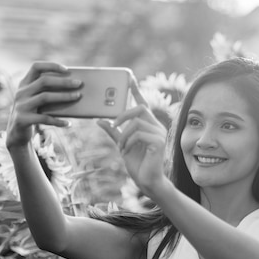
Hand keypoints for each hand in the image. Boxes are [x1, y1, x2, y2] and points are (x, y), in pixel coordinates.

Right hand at [6, 61, 81, 149]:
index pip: (36, 67)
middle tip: (79, 84)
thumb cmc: (33, 113)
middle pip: (44, 81)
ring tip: (77, 97)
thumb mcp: (36, 100)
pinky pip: (44, 118)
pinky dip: (58, 121)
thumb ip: (48, 92)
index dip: (51, 66)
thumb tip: (74, 88)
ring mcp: (21, 105)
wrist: (16, 134)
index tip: (67, 69)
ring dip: (63, 96)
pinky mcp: (22, 119)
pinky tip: (69, 124)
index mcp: (24, 84)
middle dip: (63, 81)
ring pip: (45, 97)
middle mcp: (21, 92)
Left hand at [97, 74, 167, 195]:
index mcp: (148, 125)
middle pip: (140, 108)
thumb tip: (99, 120)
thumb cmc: (138, 164)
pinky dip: (128, 141)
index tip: (129, 77)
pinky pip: (139, 133)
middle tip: (113, 124)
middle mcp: (156, 126)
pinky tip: (126, 151)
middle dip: (123, 115)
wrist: (147, 181)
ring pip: (136, 122)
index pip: (143, 103)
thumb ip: (113, 132)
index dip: (136, 90)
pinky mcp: (159, 142)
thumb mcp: (121, 145)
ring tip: (121, 148)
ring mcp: (159, 133)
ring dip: (124, 134)